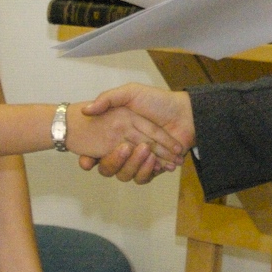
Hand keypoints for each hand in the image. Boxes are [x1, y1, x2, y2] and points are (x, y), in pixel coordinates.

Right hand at [79, 84, 193, 183]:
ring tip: (146, 150)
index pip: (95, 150)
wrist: (185, 115)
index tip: (85, 159)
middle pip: (107, 166)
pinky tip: (156, 161)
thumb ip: (107, 99)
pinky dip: (147, 170)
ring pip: (124, 174)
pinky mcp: (151, 168)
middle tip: (124, 148)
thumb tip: (86, 110)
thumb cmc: (158, 101)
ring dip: (133, 164)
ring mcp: (138, 160)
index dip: (88, 157)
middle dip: (114, 161)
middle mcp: (124, 148)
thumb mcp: (130, 92)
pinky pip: (142, 178)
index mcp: (116, 133)